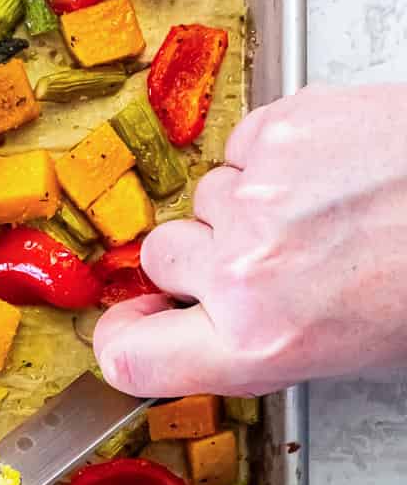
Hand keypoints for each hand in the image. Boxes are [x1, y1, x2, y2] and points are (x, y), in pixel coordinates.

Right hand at [93, 83, 406, 397]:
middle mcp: (248, 270)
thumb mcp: (359, 352)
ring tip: (325, 208)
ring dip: (249, 201)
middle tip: (270, 257)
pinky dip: (280, 153)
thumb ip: (266, 342)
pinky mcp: (284, 127)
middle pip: (164, 257)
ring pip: (210, 195)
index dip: (124, 341)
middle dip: (203, 254)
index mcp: (264, 341)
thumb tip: (215, 333)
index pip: (134, 356)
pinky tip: (333, 168)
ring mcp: (260, 192)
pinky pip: (247, 143)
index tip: (127, 332)